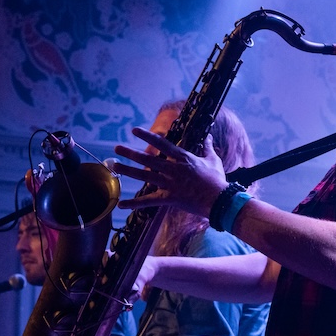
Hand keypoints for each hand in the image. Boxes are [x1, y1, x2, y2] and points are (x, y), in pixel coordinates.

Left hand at [112, 129, 226, 218]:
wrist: (219, 200)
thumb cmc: (217, 179)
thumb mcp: (213, 160)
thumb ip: (207, 147)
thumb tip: (209, 136)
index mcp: (183, 158)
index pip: (162, 144)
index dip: (147, 136)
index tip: (134, 130)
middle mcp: (173, 169)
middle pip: (148, 160)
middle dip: (131, 153)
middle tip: (116, 148)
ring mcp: (170, 184)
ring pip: (145, 176)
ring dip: (128, 171)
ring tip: (115, 166)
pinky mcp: (169, 198)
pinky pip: (149, 201)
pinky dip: (135, 203)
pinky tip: (121, 204)